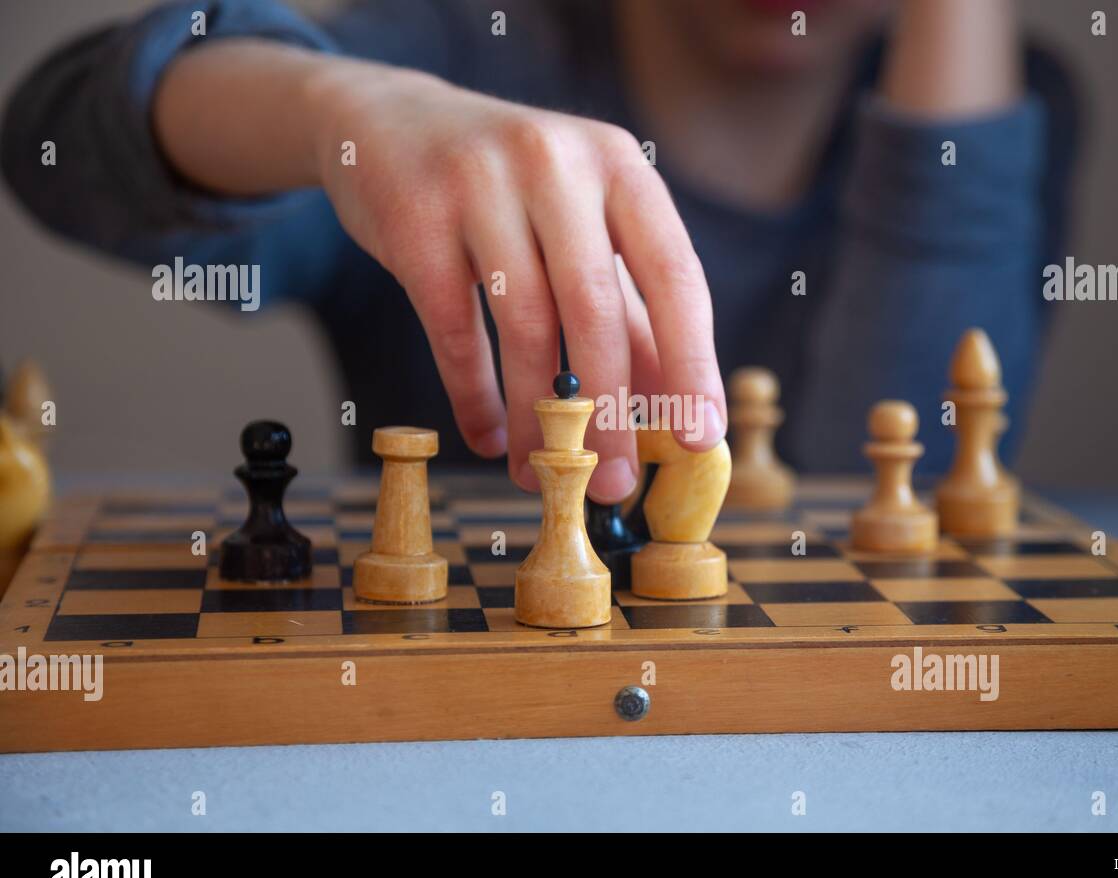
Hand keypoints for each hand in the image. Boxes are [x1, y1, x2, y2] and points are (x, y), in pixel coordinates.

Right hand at [304, 60, 725, 500]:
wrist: (387, 123)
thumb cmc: (509, 189)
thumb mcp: (581, 225)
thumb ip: (630, 307)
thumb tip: (675, 402)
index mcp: (618, 165)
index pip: (675, 275)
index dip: (693, 364)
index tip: (700, 438)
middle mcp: (556, 165)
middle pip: (596, 312)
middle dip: (609, 414)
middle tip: (614, 484)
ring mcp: (480, 185)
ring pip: (524, 327)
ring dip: (538, 419)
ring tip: (541, 475)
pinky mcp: (415, 219)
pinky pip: (454, 330)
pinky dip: (474, 396)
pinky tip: (488, 437)